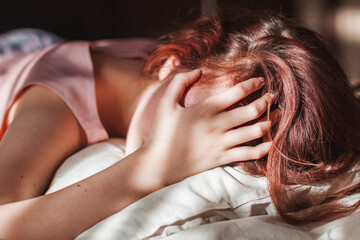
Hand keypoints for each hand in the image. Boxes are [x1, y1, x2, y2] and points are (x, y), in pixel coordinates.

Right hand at [140, 70, 276, 184]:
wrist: (158, 165)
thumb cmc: (161, 132)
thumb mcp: (165, 103)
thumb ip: (179, 82)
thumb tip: (199, 71)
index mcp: (206, 109)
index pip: (237, 92)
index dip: (253, 84)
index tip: (260, 80)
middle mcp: (218, 125)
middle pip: (252, 111)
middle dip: (266, 101)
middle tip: (273, 96)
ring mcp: (222, 144)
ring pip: (255, 132)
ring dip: (270, 121)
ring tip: (278, 115)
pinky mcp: (222, 159)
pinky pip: (249, 154)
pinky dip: (264, 149)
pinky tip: (271, 142)